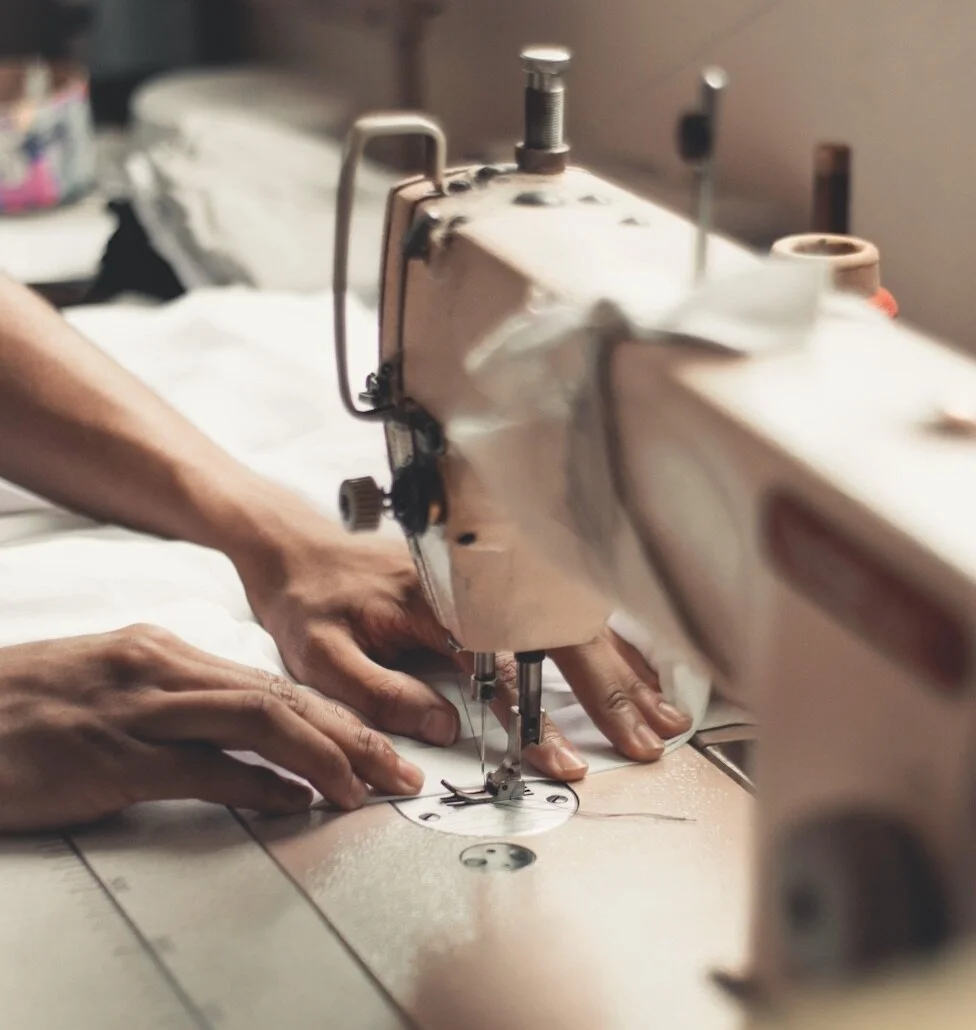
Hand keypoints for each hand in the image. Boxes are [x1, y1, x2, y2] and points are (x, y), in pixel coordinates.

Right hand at [0, 625, 424, 832]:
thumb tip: (253, 743)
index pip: (273, 682)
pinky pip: (203, 768)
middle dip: (352, 734)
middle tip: (398, 769)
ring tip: (364, 788)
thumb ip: (184, 704)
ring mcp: (140, 711)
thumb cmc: (32, 707)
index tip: (377, 743)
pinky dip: (256, 786)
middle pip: (281, 697)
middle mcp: (163, 670)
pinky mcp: (113, 758)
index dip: (336, 715)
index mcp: (167, 652)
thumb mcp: (117, 685)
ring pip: (257, 721)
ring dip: (323, 755)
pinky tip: (292, 804)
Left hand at [238, 523, 691, 781]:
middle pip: (561, 634)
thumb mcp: (321, 657)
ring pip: (571, 616)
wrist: (296, 545)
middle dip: (612, 688)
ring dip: (621, 662)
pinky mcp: (491, 575)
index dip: (539, 720)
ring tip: (661, 705)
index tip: (566, 759)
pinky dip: (602, 636)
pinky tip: (630, 661)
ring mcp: (488, 574)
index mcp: (434, 603)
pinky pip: (559, 606)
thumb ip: (382, 694)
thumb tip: (444, 729)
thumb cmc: (308, 599)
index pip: (504, 668)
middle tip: (647, 737)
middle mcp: (472, 583)